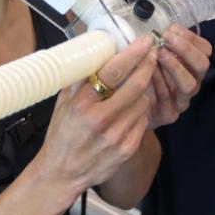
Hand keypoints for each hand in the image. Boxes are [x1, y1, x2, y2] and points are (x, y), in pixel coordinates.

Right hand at [35, 38, 157, 201]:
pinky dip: (141, 110)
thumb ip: (79, 77)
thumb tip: (93, 48)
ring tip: (140, 81)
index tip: (144, 42)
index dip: (133, 54)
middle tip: (152, 53)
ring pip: (143, 102)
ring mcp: (116, 136)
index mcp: (81, 104)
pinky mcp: (127, 149)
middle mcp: (100, 120)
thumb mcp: (63, 102)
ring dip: (145, 88)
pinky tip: (133, 107)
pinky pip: (143, 121)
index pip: (113, 72)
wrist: (62, 172)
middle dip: (147, 65)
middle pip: (136, 85)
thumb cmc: (62, 133)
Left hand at [147, 25, 210, 128]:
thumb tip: (152, 28)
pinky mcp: (169, 114)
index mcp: (191, 66)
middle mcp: (192, 82)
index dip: (190, 37)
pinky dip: (160, 83)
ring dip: (175, 66)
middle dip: (185, 49)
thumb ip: (157, 44)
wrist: (130, 108)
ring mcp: (182, 100)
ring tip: (160, 54)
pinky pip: (168, 99)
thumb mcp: (151, 56)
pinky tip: (150, 72)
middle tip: (166, 38)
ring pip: (189, 84)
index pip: (204, 50)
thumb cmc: (142, 75)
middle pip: (202, 65)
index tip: (171, 28)